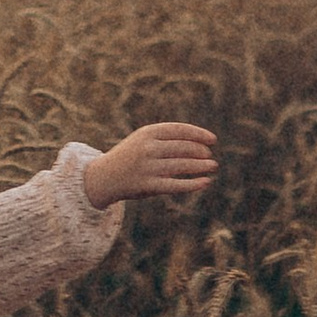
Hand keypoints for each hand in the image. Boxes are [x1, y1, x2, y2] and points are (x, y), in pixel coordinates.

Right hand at [84, 124, 219, 211]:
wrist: (104, 177)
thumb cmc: (131, 156)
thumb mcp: (144, 140)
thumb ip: (167, 139)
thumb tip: (200, 143)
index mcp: (147, 132)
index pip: (179, 130)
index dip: (198, 134)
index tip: (212, 140)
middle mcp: (147, 148)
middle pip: (182, 147)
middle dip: (200, 151)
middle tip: (211, 156)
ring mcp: (147, 167)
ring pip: (181, 165)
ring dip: (200, 166)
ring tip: (213, 166)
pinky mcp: (147, 186)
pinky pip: (175, 185)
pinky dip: (192, 184)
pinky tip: (205, 182)